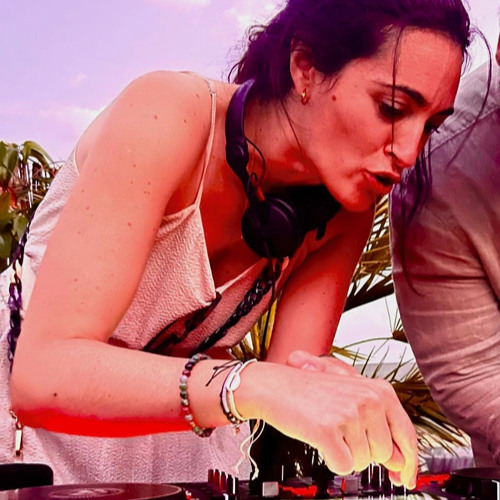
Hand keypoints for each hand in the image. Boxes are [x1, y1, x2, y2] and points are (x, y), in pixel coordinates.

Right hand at [282, 350, 416, 488]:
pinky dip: (331, 458)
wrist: (275, 385)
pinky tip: (320, 437)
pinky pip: (343, 466)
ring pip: (363, 462)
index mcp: (380, 390)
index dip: (409, 462)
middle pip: (383, 454)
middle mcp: (369, 399)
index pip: (407, 434)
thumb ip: (381, 427)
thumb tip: (400, 461)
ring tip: (328, 428)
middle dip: (363, 451)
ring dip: (345, 453)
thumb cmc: (311, 392)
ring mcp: (349, 414)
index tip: (406, 478)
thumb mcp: (352, 399)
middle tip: (341, 430)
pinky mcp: (329, 430)